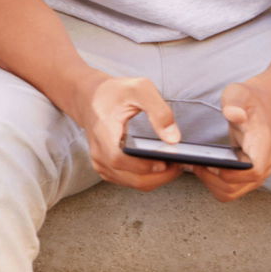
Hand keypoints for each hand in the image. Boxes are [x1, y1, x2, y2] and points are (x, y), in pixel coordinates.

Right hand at [72, 74, 182, 191]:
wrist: (90, 97)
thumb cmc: (114, 93)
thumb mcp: (139, 88)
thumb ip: (159, 111)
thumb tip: (173, 139)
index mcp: (103, 132)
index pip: (119, 159)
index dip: (143, 166)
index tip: (165, 162)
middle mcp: (99, 152)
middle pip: (132, 178)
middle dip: (160, 176)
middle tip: (180, 164)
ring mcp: (101, 162)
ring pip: (134, 183)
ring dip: (157, 179)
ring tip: (173, 164)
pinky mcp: (106, 168)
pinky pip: (130, 181)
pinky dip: (148, 178)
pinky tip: (159, 166)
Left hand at [195, 80, 270, 201]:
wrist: (259, 107)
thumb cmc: (247, 101)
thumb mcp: (239, 94)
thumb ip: (235, 103)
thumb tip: (234, 114)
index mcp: (262, 144)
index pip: (254, 171)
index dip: (232, 173)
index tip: (211, 165)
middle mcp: (263, 163)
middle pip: (239, 186)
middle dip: (213, 179)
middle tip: (194, 163)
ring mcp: (256, 172)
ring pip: (232, 192)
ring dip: (211, 184)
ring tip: (196, 166)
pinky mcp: (247, 175)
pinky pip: (229, 189)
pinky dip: (213, 184)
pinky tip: (202, 169)